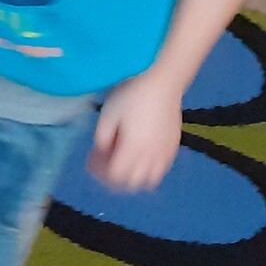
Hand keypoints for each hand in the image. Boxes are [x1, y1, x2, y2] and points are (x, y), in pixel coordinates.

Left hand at [90, 70, 186, 191]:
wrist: (161, 82)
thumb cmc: (131, 96)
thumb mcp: (108, 115)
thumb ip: (103, 138)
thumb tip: (102, 152)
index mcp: (134, 150)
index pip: (116, 176)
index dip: (101, 173)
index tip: (90, 161)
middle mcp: (152, 157)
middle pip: (133, 183)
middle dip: (114, 178)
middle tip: (102, 163)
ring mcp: (166, 153)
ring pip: (150, 179)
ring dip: (133, 177)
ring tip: (121, 163)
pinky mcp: (174, 147)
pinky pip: (162, 169)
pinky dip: (148, 170)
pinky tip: (139, 157)